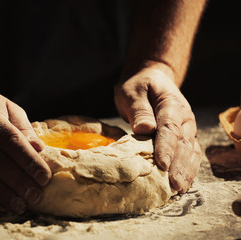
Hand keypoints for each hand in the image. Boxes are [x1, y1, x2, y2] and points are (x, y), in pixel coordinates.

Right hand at [0, 88, 50, 213]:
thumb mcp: (12, 111)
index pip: (11, 142)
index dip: (29, 161)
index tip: (45, 177)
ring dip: (5, 194)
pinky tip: (8, 204)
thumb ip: (25, 129)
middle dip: (20, 181)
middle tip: (37, 195)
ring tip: (23, 205)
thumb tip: (39, 148)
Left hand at [114, 62, 200, 192]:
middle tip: (174, 186)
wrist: (151, 78)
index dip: (166, 148)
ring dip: (186, 171)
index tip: (162, 165)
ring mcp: (187, 128)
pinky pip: (189, 154)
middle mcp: (184, 118)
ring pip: (191, 152)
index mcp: (171, 104)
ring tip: (179, 190)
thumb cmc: (139, 86)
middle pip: (184, 143)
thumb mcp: (133, 92)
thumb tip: (144, 129)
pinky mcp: (184, 137)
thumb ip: (139, 110)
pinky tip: (181, 183)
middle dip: (179, 166)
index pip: (170, 128)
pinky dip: (186, 169)